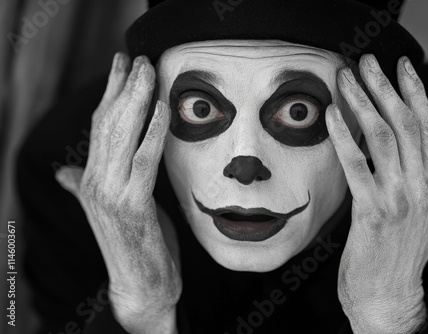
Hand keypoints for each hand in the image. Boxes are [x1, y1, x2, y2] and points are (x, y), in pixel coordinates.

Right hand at [56, 53, 180, 333]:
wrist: (139, 284)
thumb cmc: (131, 242)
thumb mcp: (111, 207)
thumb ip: (87, 185)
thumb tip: (65, 171)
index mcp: (92, 179)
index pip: (99, 126)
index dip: (109, 94)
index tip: (121, 65)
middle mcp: (96, 182)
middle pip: (108, 124)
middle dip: (122, 87)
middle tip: (136, 58)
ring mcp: (111, 194)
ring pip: (121, 136)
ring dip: (136, 99)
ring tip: (147, 71)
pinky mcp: (132, 206)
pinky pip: (144, 161)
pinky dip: (152, 132)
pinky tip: (162, 109)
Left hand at [326, 55, 427, 333]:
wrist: (389, 295)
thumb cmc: (408, 255)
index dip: (416, 94)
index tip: (402, 67)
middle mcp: (420, 186)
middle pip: (405, 125)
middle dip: (385, 88)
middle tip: (367, 62)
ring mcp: (397, 198)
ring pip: (383, 138)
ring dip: (363, 104)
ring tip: (346, 78)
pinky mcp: (372, 212)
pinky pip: (357, 166)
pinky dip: (344, 138)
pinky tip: (332, 115)